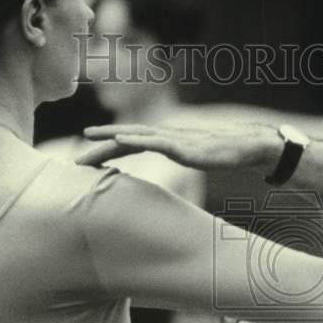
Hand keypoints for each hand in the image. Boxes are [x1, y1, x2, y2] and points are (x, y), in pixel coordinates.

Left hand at [76, 122, 280, 171]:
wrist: (248, 147)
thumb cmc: (225, 156)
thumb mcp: (196, 163)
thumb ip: (182, 164)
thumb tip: (175, 185)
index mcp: (166, 142)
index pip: (130, 145)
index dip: (107, 151)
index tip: (87, 162)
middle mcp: (166, 137)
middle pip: (125, 139)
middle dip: (98, 148)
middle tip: (73, 160)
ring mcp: (173, 139)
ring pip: (134, 136)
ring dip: (108, 137)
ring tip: (86, 139)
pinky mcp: (182, 145)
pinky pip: (153, 141)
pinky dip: (133, 139)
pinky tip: (117, 140)